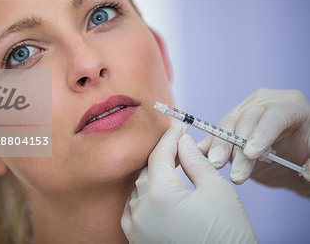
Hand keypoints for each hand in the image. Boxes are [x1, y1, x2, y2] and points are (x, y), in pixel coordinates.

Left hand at [121, 122, 255, 243]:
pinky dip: (142, 197)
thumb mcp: (217, 190)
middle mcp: (141, 210)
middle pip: (147, 171)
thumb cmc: (227, 234)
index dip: (170, 137)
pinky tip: (154, 192)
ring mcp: (136, 228)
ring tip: (171, 168)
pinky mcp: (136, 240)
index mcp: (160, 194)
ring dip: (152, 176)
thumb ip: (195, 160)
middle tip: (179, 146)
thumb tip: (183, 141)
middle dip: (163, 157)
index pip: (159, 155)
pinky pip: (132, 210)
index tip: (179, 127)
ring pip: (138, 190)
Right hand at [197, 89, 309, 192]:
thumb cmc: (306, 154)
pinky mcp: (230, 124)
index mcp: (291, 105)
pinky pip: (216, 132)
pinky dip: (208, 144)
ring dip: (220, 147)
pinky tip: (202, 153)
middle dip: (238, 147)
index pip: (274, 115)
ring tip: (215, 165)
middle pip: (247, 121)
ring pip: (228, 126)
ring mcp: (245, 111)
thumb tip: (306, 173)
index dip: (261, 133)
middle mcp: (265, 103)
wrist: (292, 159)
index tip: (251, 153)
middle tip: (237, 173)